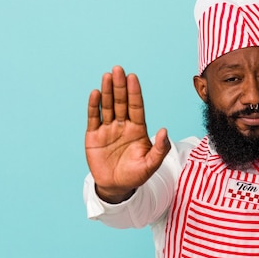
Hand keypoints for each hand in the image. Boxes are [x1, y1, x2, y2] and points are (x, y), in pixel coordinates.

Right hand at [85, 66, 169, 202]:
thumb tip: (165, 130)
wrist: (116, 187)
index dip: (135, 92)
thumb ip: (160, 149)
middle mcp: (123, 125)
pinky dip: (94, 106)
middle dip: (120, 86)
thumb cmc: (136, 175)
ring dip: (107, 91)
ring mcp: (108, 129)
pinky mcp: (94, 136)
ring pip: (107, 106)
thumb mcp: (151, 165)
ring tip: (107, 76)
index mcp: (137, 129)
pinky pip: (94, 118)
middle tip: (118, 70)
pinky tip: (95, 93)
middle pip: (121, 102)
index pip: (136, 107)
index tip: (133, 77)